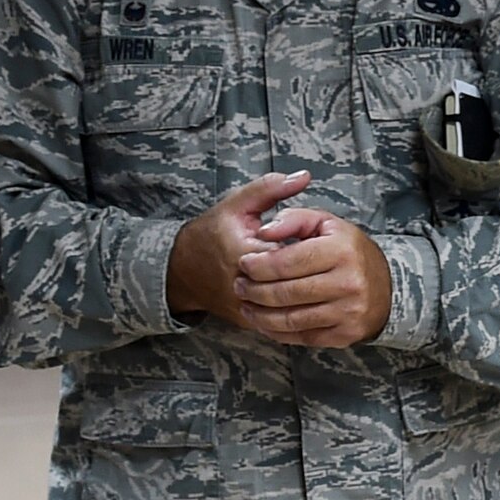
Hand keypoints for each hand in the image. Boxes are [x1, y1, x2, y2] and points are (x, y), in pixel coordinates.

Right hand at [167, 171, 312, 321]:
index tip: (310, 238)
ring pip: (292, 304)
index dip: (308, 245)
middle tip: (317, 258)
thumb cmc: (213, 233)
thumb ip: (270, 188)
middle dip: (310, 269)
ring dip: (306, 289)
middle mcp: (245, 286)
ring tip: (309, 273)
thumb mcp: (237, 204)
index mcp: (244, 253)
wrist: (183, 270)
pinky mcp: (250, 323)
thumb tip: (304, 176)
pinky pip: (283, 319)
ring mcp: (247, 308)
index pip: (293, 254)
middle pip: (296, 281)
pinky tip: (301, 290)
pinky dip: (296, 306)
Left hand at [233, 209, 393, 348]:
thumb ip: (293, 219)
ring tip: (245, 303)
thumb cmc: (348, 251)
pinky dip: (276, 331)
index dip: (259, 265)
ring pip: (289, 318)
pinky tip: (263, 321)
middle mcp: (348, 282)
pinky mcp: (344, 334)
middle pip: (285, 292)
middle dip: (254, 290)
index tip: (244, 264)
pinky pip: (300, 336)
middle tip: (239, 285)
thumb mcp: (326, 224)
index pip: (288, 262)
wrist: (386, 287)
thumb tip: (263, 231)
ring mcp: (348, 312)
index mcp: (342, 251)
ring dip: (259, 313)